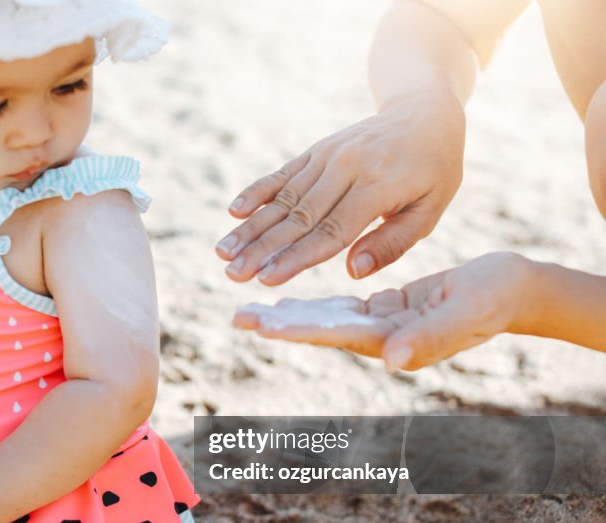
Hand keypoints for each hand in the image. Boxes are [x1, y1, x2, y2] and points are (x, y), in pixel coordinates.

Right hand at [217, 92, 464, 283]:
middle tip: (233, 274)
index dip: (297, 257)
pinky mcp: (316, 150)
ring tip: (223, 252)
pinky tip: (232, 211)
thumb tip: (351, 271)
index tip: (267, 280)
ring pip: (283, 198)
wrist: (424, 110)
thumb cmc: (432, 170)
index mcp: (380, 186)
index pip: (332, 230)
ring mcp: (328, 156)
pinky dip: (256, 192)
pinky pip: (282, 174)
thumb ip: (393, 243)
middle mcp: (348, 168)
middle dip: (262, 248)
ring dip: (250, 227)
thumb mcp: (431, 209)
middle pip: (298, 217)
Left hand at [233, 252, 535, 370]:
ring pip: (324, 320)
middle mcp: (380, 339)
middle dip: (278, 325)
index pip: (334, 335)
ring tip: (252, 310)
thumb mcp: (465, 314)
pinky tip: (288, 298)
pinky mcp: (385, 309)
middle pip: (319, 331)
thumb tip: (394, 359)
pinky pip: (340, 307)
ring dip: (289, 315)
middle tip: (238, 317)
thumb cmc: (494, 300)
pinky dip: (313, 302)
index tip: (262, 326)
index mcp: (393, 341)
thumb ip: (432, 337)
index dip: (297, 329)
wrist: (513, 291)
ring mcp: (381, 326)